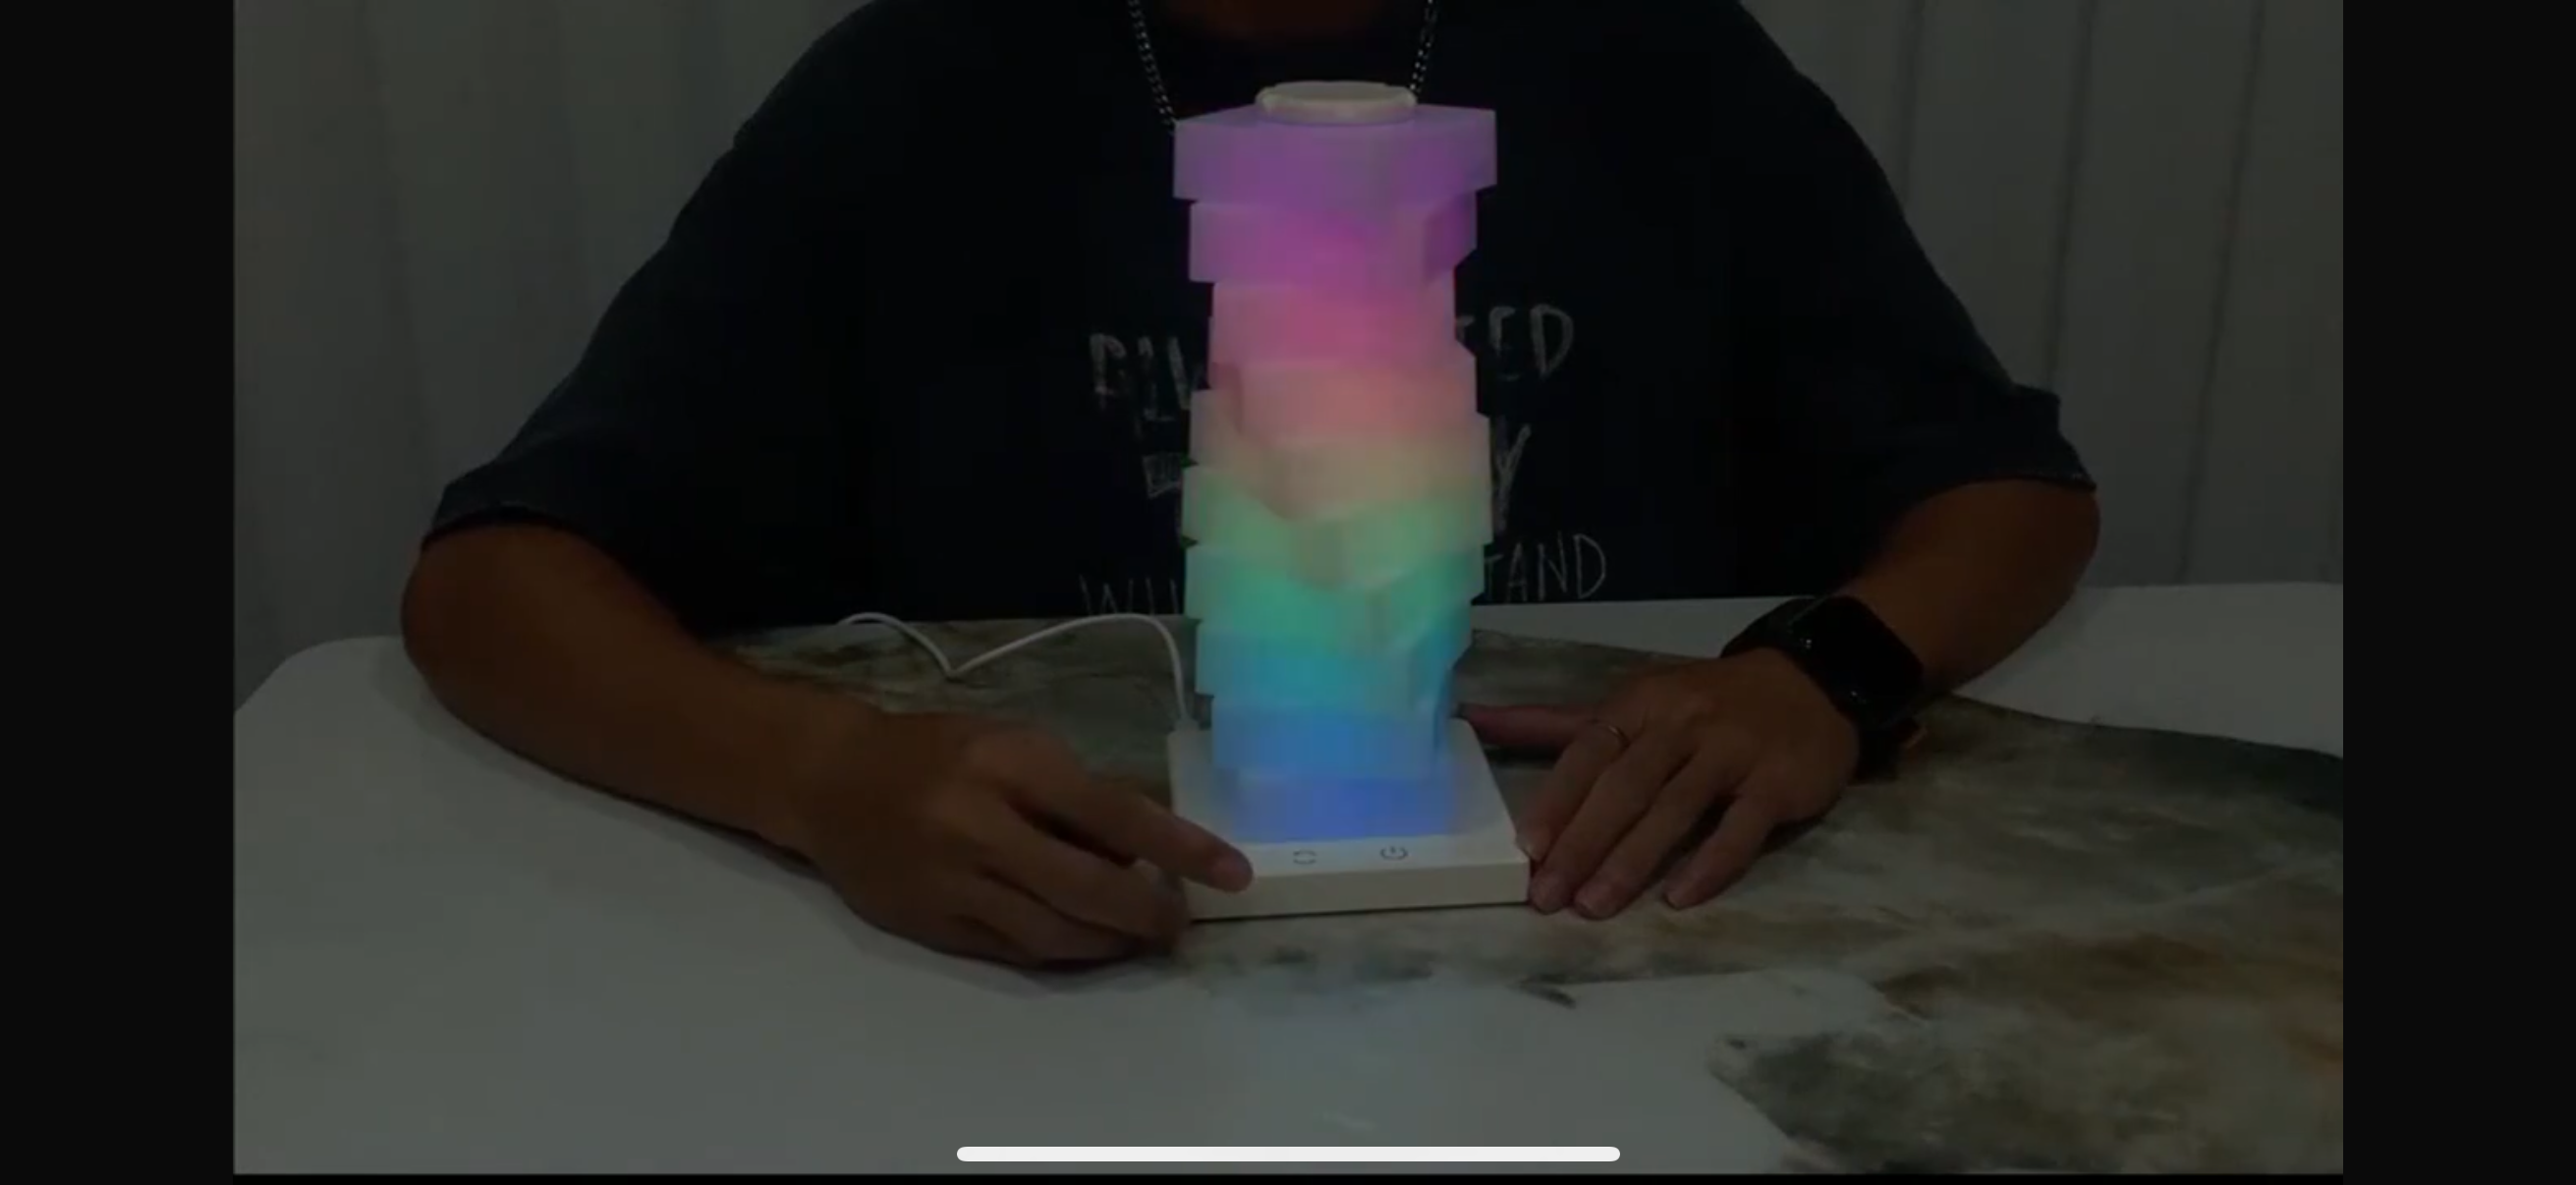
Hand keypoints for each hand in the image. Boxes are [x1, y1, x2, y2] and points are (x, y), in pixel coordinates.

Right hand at [779, 707, 1251, 966]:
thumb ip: (1077, 794)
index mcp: (1008, 765)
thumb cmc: (939, 753)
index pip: (1114, 814)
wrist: (831, 781)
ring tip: (1143, 936)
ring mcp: (951, 883)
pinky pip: (1014, 952)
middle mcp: (977, 826)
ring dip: (1111, 942)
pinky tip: (1090, 945)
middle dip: (1148, 913)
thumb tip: (1148, 850)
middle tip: (1181, 921)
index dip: (1181, 848)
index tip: (1232, 873)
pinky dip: (1063, 952)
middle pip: (1087, 889)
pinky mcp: (931, 925)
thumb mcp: (1014, 744)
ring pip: (1053, 934)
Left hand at [1462, 649, 1858, 918]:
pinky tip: (1678, 899)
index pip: (1589, 753)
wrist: (1812, 683)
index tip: (1525, 849)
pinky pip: (1740, 828)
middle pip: (1625, 786)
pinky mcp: (1778, 784)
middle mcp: (1682, 724)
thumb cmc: (1705, 703)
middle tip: (1547, 896)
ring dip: (1632, 860)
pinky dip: (1709, 864)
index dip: (1557, 800)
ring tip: (1594, 906)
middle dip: (1583, 843)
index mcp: (1640, 705)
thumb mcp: (1634, 701)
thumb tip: (1474, 720)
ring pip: (1675, 808)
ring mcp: (1732, 752)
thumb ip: (1556, 723)